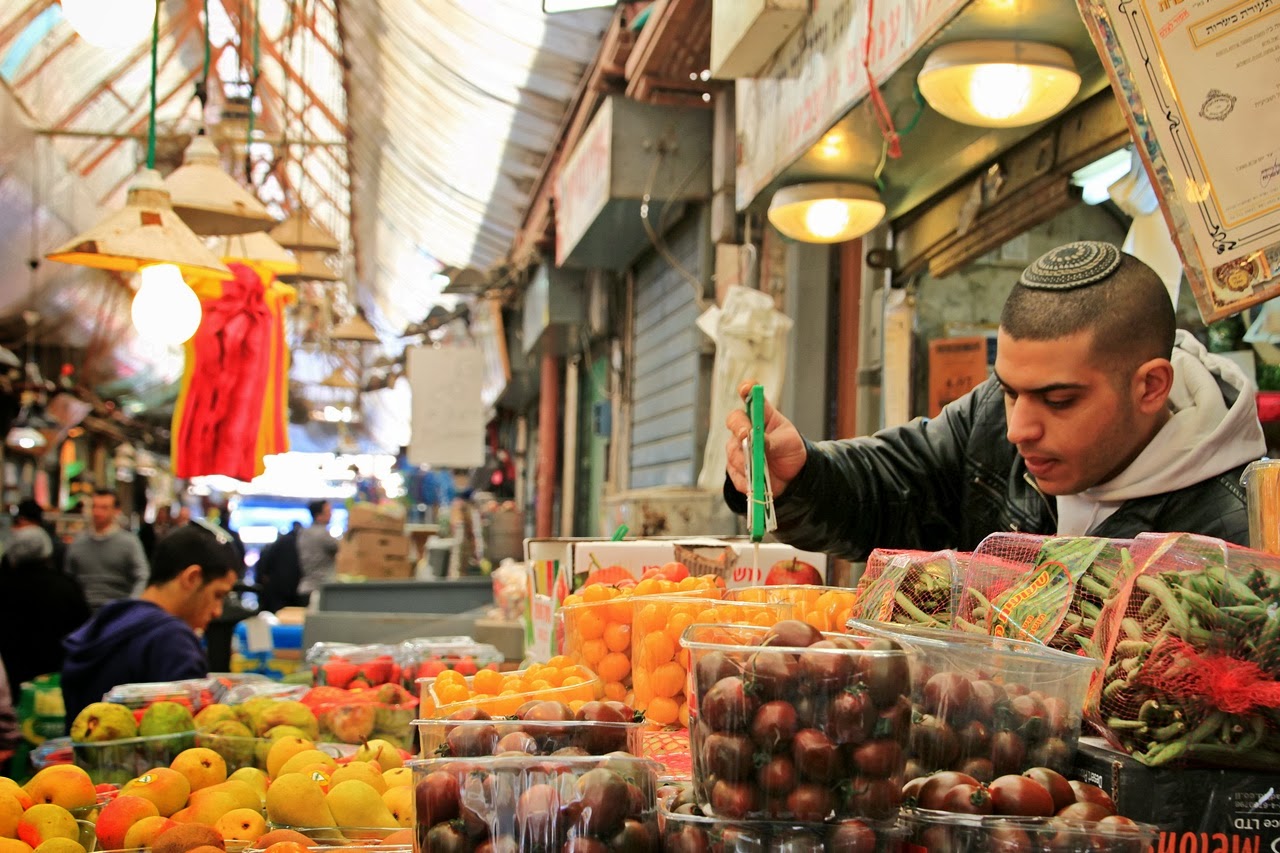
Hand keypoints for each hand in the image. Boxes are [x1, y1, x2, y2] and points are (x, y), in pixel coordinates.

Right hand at [724, 380, 807, 497]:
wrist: (792, 476)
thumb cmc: (790, 451)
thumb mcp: (789, 443)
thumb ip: (773, 441)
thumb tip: (758, 441)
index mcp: (761, 415)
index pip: (751, 397)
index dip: (747, 390)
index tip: (746, 388)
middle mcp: (745, 428)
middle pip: (735, 420)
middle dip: (739, 427)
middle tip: (746, 435)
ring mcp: (737, 447)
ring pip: (733, 450)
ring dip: (745, 458)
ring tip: (760, 467)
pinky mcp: (734, 468)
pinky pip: (734, 472)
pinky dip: (745, 478)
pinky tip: (756, 481)